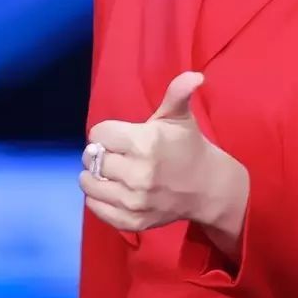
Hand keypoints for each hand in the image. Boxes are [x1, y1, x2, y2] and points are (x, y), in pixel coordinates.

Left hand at [79, 70, 217, 231]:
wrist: (207, 187)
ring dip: (94, 176)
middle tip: (117, 154)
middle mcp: (138, 174)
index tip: (120, 136)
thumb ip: (179, 93)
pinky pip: (96, 208)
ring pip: (90, 184)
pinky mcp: (132, 222)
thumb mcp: (181, 116)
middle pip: (93, 159)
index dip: (107, 132)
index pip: (99, 134)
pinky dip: (97, 198)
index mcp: (146, 143)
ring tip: (110, 171)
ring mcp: (134, 201)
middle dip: (101, 153)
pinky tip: (112, 189)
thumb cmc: (187, 146)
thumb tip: (195, 76)